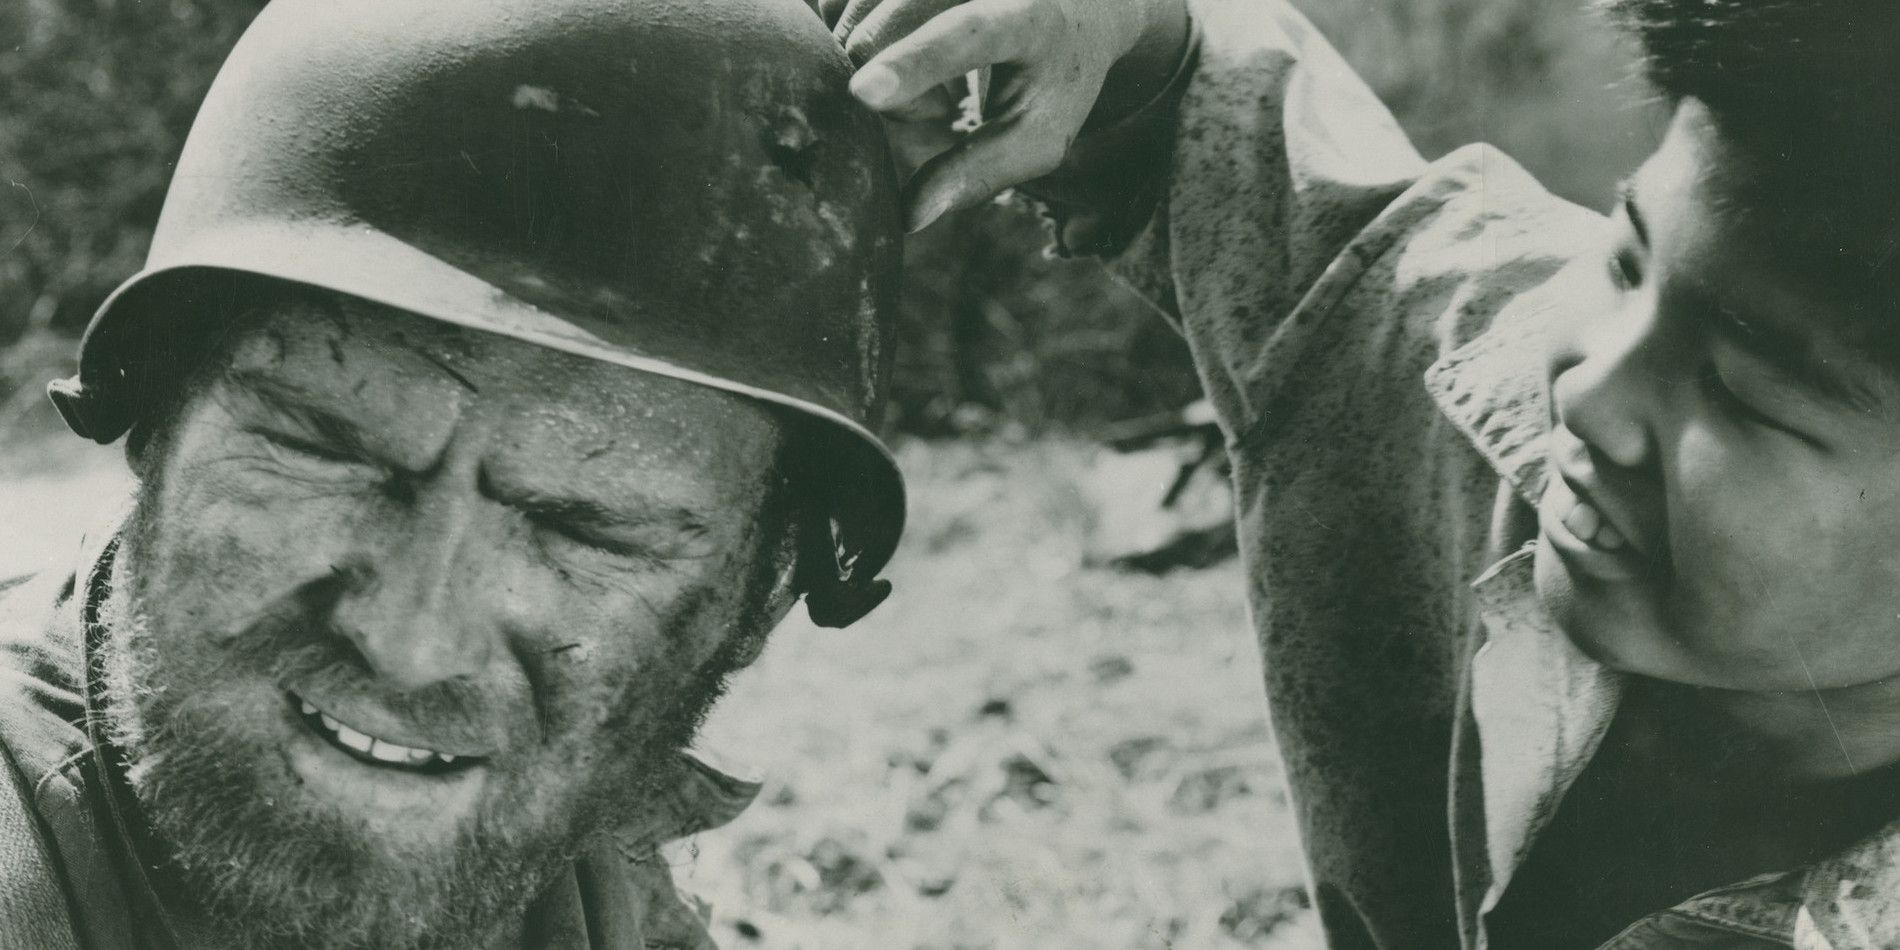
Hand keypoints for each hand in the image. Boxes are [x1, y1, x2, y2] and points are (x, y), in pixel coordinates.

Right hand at [829, 0, 1188, 231]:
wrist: (1072, 2)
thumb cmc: (1052, 80)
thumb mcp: (1037, 136)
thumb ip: (979, 174)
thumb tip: (909, 218)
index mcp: (1026, 13)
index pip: (966, 35)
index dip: (914, 65)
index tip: (865, 92)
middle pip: (879, 35)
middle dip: (893, 93)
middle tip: (944, 108)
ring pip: (849, 17)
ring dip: (874, 64)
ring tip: (934, 74)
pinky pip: (836, 2)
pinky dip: (857, 38)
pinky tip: (902, 46)